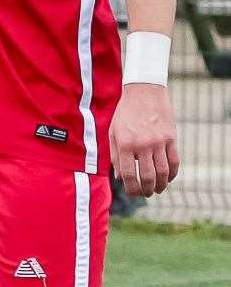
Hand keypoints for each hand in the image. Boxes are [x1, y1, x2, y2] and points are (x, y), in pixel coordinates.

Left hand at [110, 83, 179, 197]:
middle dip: (146, 190)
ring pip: (163, 172)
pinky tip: (168, 179)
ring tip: (157, 190)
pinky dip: (172, 174)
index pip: (128, 174)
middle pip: (148, 177)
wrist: (144, 92)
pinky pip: (174, 162)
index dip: (131, 188)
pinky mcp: (171, 139)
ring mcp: (159, 142)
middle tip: (145, 194)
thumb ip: (114, 155)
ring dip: (161, 185)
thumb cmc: (125, 113)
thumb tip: (119, 178)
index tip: (133, 193)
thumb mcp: (113, 132)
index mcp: (125, 143)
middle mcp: (142, 144)